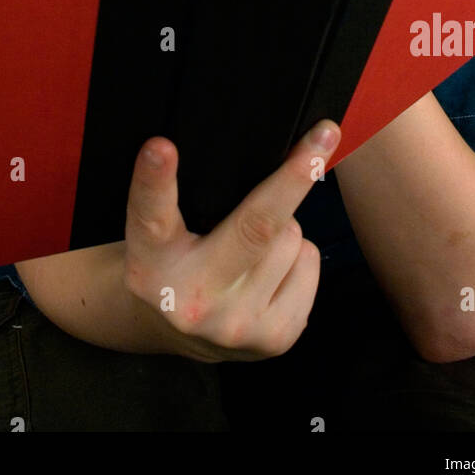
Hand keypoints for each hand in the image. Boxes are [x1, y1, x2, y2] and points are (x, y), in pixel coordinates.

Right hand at [122, 119, 341, 362]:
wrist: (181, 334)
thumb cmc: (175, 260)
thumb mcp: (159, 233)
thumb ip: (176, 201)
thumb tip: (240, 146)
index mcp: (151, 263)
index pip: (150, 215)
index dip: (154, 179)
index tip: (160, 147)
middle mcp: (193, 298)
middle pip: (255, 227)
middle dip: (294, 178)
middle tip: (324, 135)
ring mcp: (239, 324)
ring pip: (291, 235)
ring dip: (282, 226)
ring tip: (252, 242)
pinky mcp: (277, 338)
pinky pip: (309, 260)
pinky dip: (297, 253)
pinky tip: (269, 269)